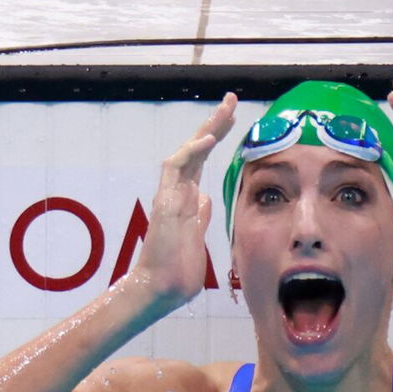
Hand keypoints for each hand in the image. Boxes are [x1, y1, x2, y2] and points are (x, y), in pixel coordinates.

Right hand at [133, 93, 236, 309]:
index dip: (216, 138)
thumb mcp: (197, 240)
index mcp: (186, 201)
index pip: (202, 161)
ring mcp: (169, 197)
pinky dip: (192, 152)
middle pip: (196, 150)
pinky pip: (176, 169)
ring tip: (225, 109)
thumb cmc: (177, 274)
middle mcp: (177, 193)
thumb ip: (200, 218)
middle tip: (231, 100)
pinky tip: (208, 138)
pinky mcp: (164, 204)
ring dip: (206, 130)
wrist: (160, 291)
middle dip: (215, 124)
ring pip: (186, 152)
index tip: (233, 120)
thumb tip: (206, 199)